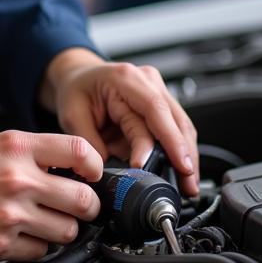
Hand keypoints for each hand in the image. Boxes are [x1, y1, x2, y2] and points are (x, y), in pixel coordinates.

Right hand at [0, 131, 104, 262]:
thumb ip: (25, 151)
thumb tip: (62, 163)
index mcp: (14, 147)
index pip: (80, 152)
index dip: (96, 166)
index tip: (94, 175)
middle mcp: (16, 180)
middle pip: (83, 200)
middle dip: (84, 205)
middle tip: (75, 205)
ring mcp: (9, 216)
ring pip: (67, 231)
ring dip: (60, 229)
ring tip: (42, 222)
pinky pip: (39, 253)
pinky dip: (35, 248)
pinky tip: (19, 236)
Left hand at [41, 49, 198, 195]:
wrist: (78, 77)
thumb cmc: (76, 91)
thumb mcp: (72, 117)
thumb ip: (92, 145)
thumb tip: (108, 172)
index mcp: (124, 79)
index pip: (155, 110)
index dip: (168, 141)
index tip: (174, 166)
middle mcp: (146, 80)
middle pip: (176, 120)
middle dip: (184, 156)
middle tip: (187, 185)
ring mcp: (157, 89)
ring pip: (182, 126)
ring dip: (188, 157)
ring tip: (189, 185)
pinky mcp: (161, 102)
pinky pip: (177, 127)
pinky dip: (181, 151)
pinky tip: (182, 171)